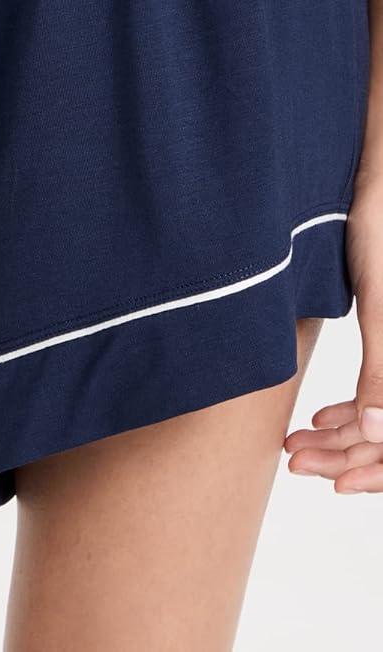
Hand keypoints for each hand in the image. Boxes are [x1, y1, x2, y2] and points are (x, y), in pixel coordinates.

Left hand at [283, 174, 382, 491]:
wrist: (373, 191)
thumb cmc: (378, 236)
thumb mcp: (379, 304)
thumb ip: (382, 370)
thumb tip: (377, 433)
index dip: (373, 469)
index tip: (331, 479)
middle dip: (347, 457)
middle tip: (295, 460)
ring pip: (382, 422)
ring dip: (344, 441)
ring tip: (295, 445)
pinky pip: (380, 397)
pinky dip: (352, 415)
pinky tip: (319, 418)